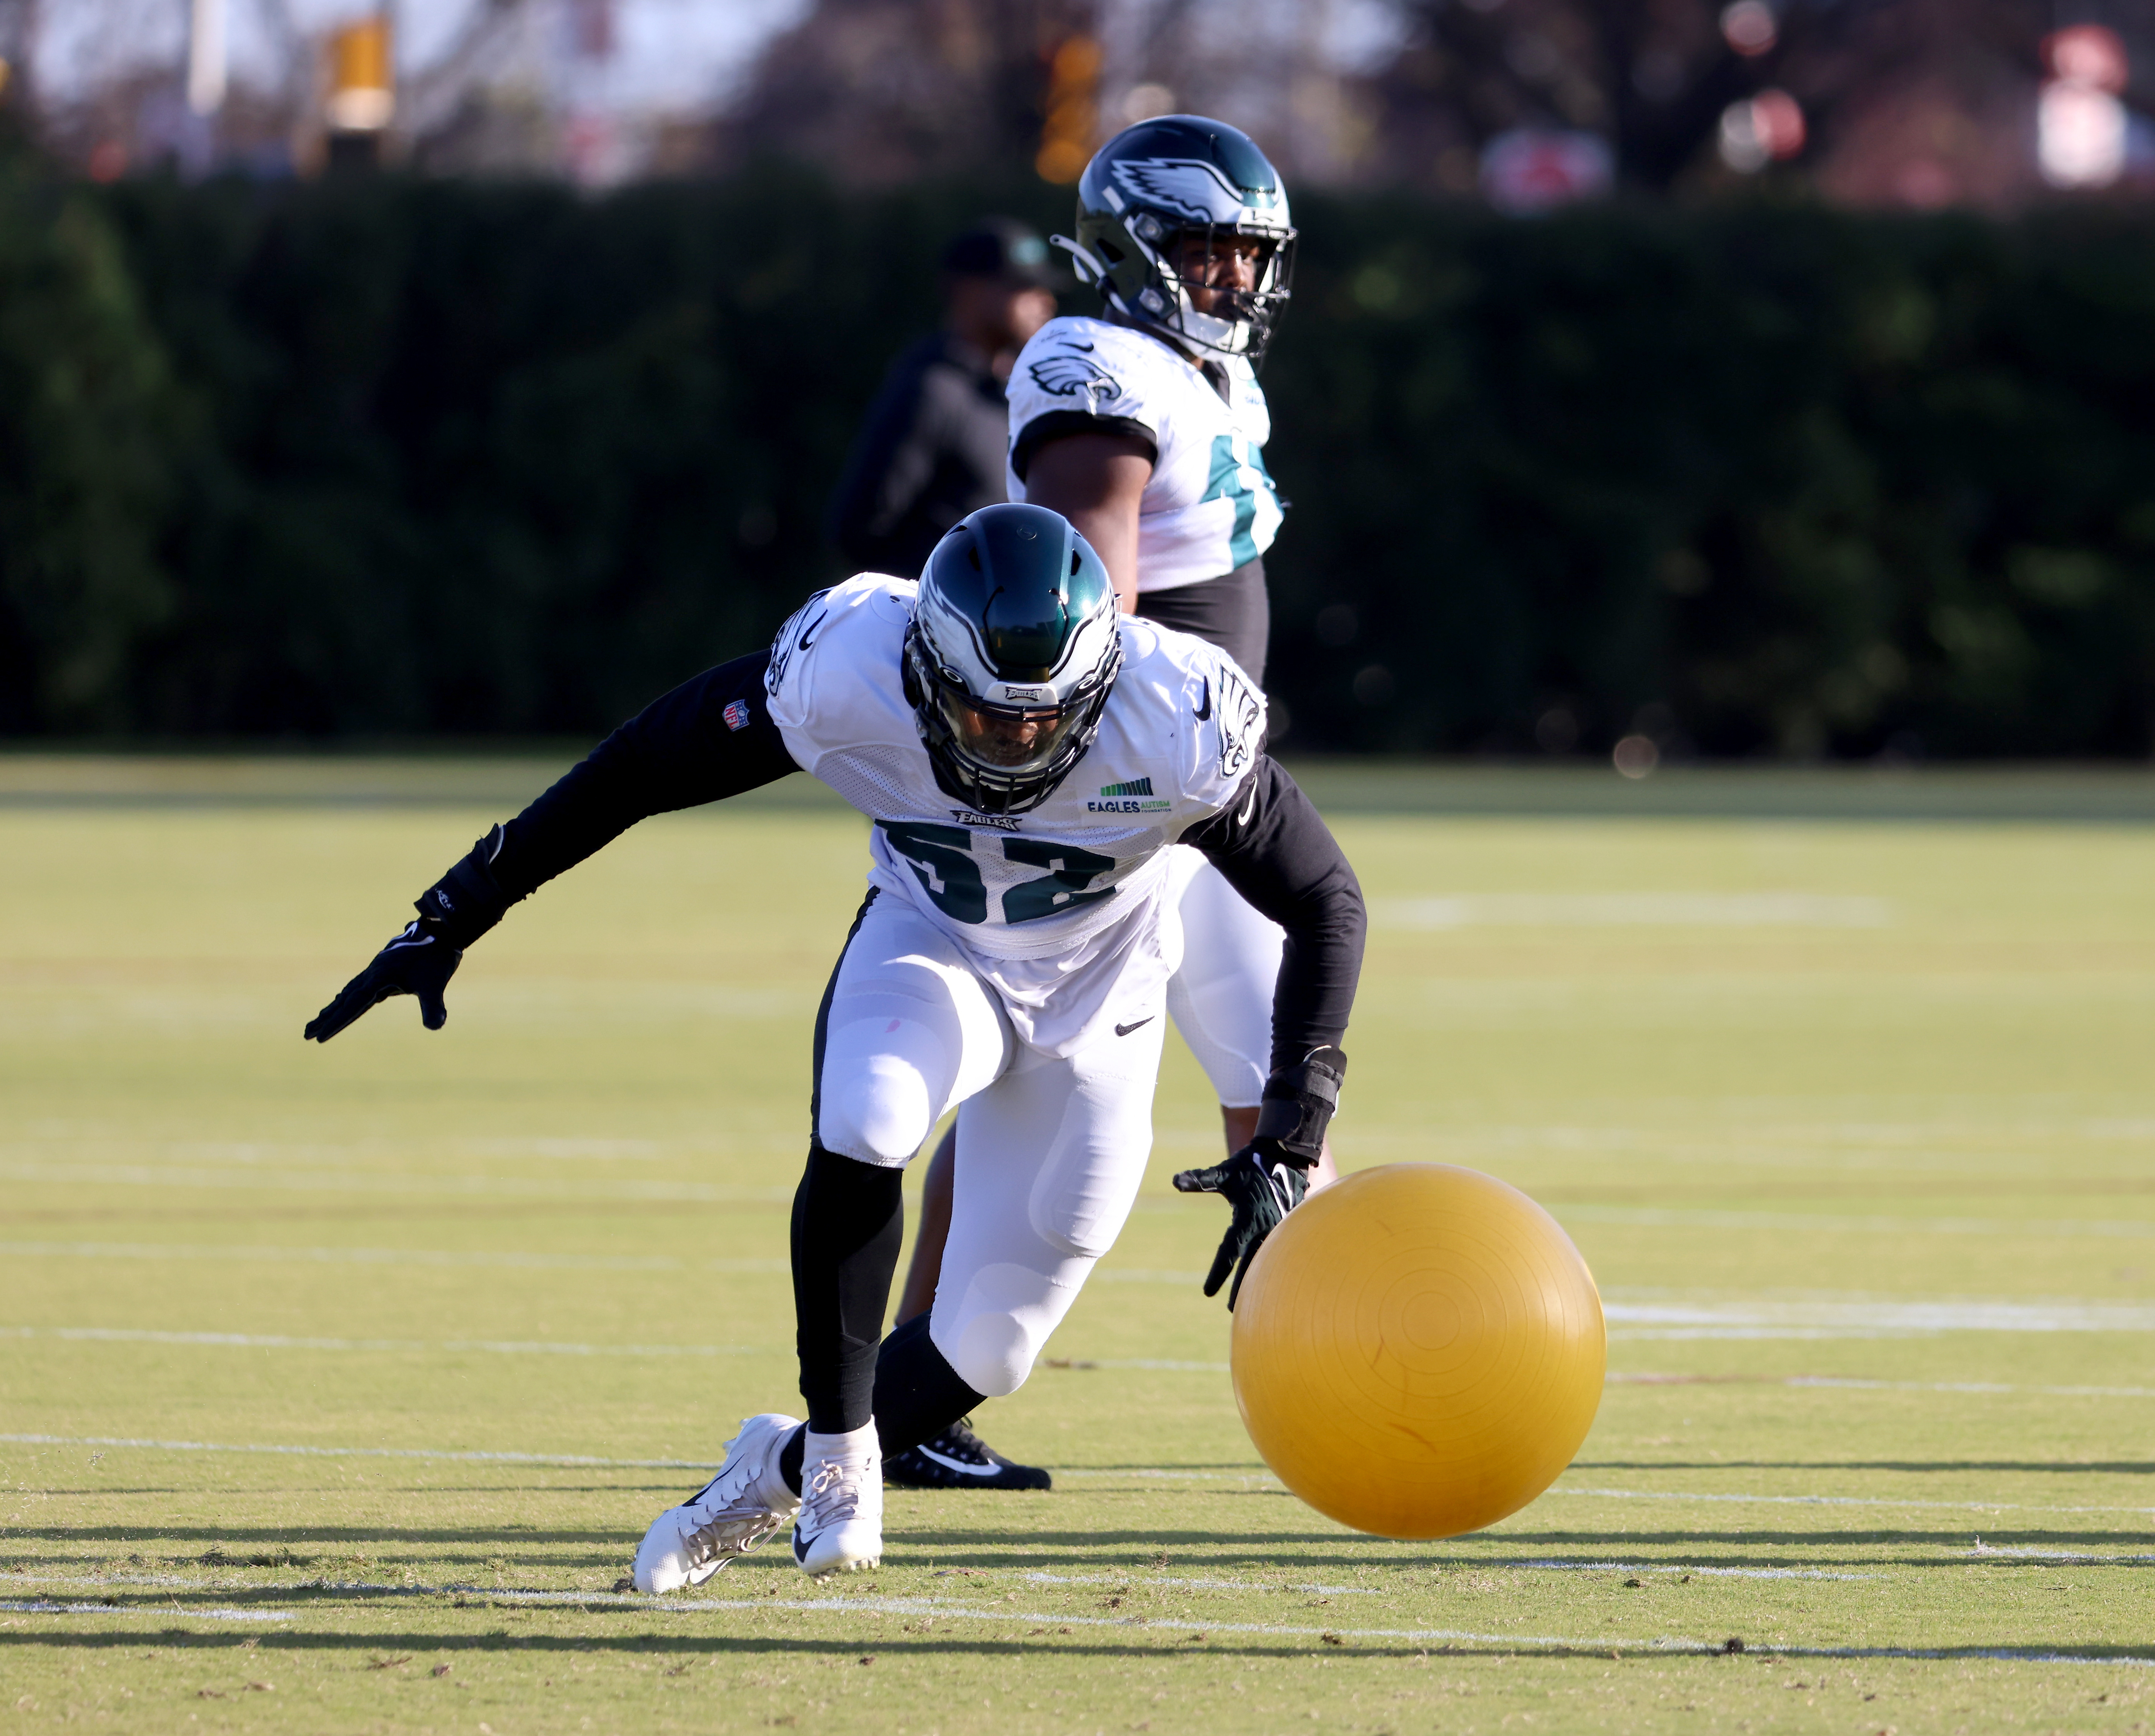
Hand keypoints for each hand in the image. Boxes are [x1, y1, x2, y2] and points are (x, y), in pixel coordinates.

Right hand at [303, 921, 461, 1041]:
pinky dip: (347, 996)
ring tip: (317, 1021)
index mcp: (378, 978)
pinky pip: (358, 985)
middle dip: (326, 1019)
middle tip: (305, 1034)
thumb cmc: (437, 958)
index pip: (352, 1006)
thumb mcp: (435, 985)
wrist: (440, 930)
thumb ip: (432, 1006)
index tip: (318, 1037)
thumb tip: (436, 1026)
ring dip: (333, 1008)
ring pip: (348, 992)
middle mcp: (372, 974)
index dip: (336, 1023)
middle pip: (343, 1001)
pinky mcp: (383, 968)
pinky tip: (343, 998)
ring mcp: (375, 970)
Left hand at [1172, 1143, 1308, 1309]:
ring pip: (1267, 1259)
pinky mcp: (1288, 1226)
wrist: (1285, 1155)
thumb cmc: (1250, 1164)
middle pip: (1251, 1265)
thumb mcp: (1223, 1173)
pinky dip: (1274, 1264)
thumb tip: (1174, 1180)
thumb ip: (1200, 1180)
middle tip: (1231, 1310)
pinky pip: (1280, 1250)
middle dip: (1241, 1288)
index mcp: (1246, 1218)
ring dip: (1260, 1278)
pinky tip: (1272, 1277)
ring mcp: (1279, 1228)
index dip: (1217, 1273)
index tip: (1207, 1292)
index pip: (1228, 1252)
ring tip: (1253, 1299)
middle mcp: (1264, 1227)